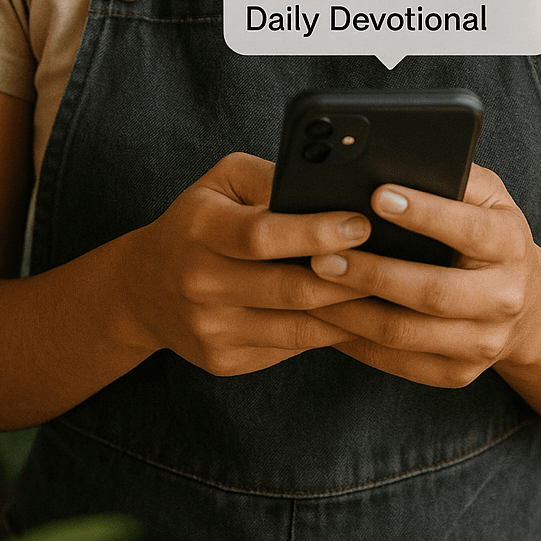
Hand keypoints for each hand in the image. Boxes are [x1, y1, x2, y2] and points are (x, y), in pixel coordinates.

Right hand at [118, 152, 372, 375]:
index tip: (361, 222)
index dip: (315, 231)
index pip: (262, 234)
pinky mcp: (224, 360)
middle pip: (289, 288)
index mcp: (200, 229)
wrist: (143, 288)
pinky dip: (330, 333)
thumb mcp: (223, 182)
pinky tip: (361, 319)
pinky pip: (291, 348)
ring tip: (394, 295)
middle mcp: (200, 283)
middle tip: (397, 263)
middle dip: (350, 277)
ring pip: (298, 327)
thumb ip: (272, 179)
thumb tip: (330, 187)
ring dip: (351, 313)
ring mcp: (211, 329)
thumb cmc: (199, 220)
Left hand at [306, 163, 540, 387]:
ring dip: (351, 311)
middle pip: (432, 292)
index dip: (425, 213)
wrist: (525, 305)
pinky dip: (356, 340)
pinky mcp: (457, 373)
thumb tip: (394, 159)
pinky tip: (326, 316)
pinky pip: (397, 362)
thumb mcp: (485, 197)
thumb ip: (452, 176)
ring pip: (406, 333)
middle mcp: (503, 298)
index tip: (378, 194)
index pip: (468, 229)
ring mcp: (482, 343)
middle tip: (321, 255)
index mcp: (509, 244)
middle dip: (372, 274)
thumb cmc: (488, 232)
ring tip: (311, 285)